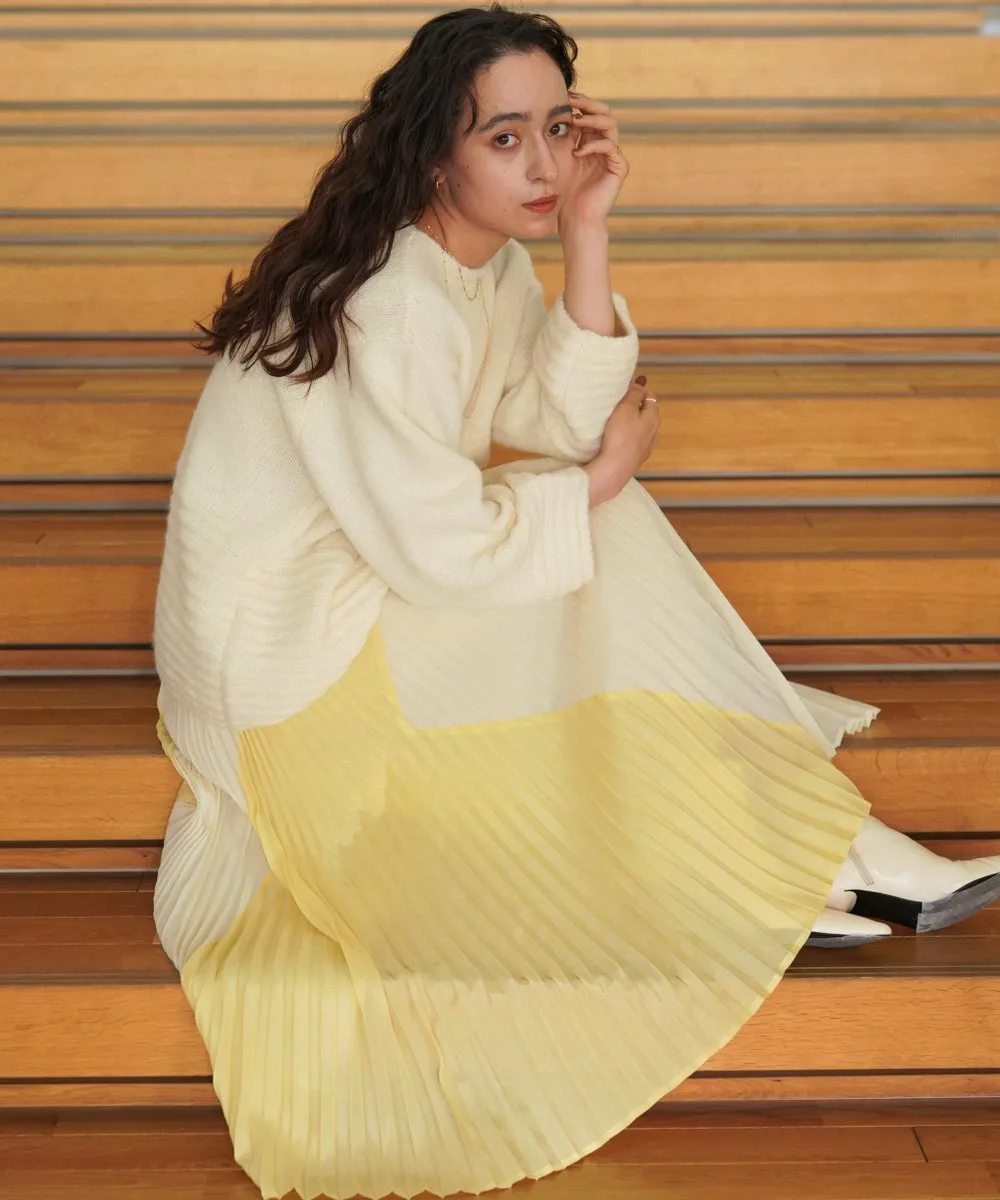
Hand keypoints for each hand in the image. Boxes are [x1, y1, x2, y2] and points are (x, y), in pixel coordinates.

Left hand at [557, 90, 627, 233]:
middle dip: (588, 104)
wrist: (575, 219)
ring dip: (592, 119)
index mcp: (590, 140)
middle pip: (604, 112)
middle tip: (571, 101)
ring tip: (575, 121)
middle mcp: (604, 145)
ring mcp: (613, 156)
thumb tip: (553, 111)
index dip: (579, 102)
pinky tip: (578, 152)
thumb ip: (562, 137)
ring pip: (610, 124)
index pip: (590, 112)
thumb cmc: (564, 193)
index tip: (561, 97)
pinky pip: (611, 147)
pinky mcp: (619, 168)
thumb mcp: (559, 159)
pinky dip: (593, 145)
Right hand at [585, 376, 658, 507]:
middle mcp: (654, 433)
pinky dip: (628, 436)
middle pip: (647, 413)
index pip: (650, 396)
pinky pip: (634, 442)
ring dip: (632, 422)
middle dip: (636, 406)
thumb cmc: (620, 437)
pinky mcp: (636, 459)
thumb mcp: (626, 409)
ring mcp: (646, 448)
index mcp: (654, 418)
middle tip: (619, 402)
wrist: (614, 469)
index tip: (625, 387)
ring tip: (617, 420)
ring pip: (641, 428)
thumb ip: (634, 394)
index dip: (638, 389)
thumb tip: (642, 381)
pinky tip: (618, 438)